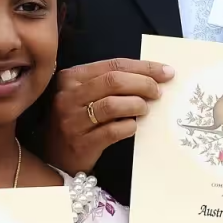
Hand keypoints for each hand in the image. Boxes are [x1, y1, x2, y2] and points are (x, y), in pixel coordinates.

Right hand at [48, 59, 173, 174]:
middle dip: (143, 84)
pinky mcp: (80, 143)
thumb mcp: (84, 94)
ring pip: (112, 105)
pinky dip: (129, 127)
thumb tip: (153, 75)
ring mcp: (72, 121)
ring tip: (145, 109)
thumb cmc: (77, 120)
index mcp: (70, 78)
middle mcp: (67, 96)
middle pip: (113, 81)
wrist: (56, 157)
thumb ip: (109, 82)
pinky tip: (132, 126)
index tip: (166, 72)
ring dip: (136, 105)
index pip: (113, 65)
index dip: (143, 67)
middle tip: (158, 92)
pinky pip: (112, 131)